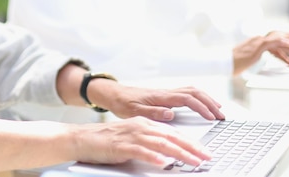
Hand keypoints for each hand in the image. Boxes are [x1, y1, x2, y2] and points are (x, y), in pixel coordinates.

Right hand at [73, 116, 211, 167]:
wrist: (81, 138)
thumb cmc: (106, 141)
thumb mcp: (132, 138)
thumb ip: (149, 142)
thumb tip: (168, 153)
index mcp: (144, 123)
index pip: (173, 133)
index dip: (191, 142)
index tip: (205, 151)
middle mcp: (140, 127)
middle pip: (171, 137)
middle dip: (192, 147)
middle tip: (207, 157)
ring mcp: (131, 136)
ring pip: (161, 144)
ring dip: (179, 153)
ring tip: (193, 161)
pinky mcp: (121, 146)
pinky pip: (141, 152)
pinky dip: (153, 157)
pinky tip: (163, 163)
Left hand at [90, 82, 224, 121]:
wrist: (115, 95)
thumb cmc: (124, 104)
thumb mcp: (134, 112)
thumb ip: (153, 113)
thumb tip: (171, 114)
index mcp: (161, 97)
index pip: (187, 99)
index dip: (201, 107)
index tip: (211, 117)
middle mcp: (166, 92)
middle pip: (194, 91)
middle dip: (210, 102)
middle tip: (221, 116)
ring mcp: (167, 92)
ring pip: (192, 90)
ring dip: (207, 98)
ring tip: (218, 110)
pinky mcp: (166, 94)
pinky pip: (188, 92)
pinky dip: (199, 97)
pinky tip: (203, 105)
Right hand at [232, 19, 288, 74]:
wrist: (224, 62)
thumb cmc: (232, 63)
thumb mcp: (245, 59)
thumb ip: (252, 57)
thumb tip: (255, 60)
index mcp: (255, 42)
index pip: (274, 39)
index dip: (287, 40)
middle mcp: (257, 39)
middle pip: (279, 37)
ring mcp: (257, 42)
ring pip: (279, 39)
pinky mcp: (257, 47)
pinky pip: (274, 43)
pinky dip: (284, 43)